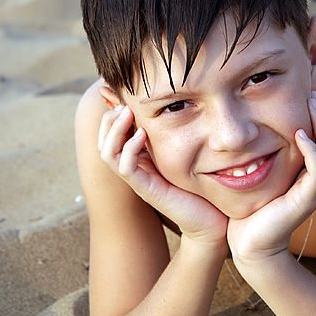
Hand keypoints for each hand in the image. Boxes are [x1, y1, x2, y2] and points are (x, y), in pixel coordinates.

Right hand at [98, 103, 228, 248]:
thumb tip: (165, 103)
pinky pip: (126, 168)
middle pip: (103, 141)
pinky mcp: (147, 190)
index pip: (110, 132)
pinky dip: (129, 149)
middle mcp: (133, 168)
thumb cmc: (199, 183)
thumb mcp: (184, 149)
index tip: (127, 96)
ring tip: (127, 113)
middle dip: (109, 119)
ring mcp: (138, 179)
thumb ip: (172, 130)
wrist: (212, 219)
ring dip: (114, 130)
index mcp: (139, 156)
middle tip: (124, 102)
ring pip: (108, 153)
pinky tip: (142, 135)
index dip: (113, 113)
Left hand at [227, 91, 315, 265]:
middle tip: (313, 93)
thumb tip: (252, 128)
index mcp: (309, 174)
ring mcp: (315, 190)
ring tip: (312, 105)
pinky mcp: (307, 200)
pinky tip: (300, 135)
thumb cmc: (250, 211)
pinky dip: (313, 150)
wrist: (249, 246)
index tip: (307, 94)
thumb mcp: (259, 174)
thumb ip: (264, 154)